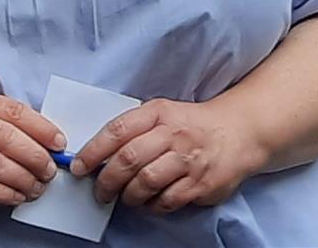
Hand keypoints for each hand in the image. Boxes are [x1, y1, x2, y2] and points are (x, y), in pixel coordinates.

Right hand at [0, 92, 64, 210]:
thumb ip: (0, 119)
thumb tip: (43, 137)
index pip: (13, 111)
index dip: (41, 127)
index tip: (58, 141)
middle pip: (8, 139)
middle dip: (36, 156)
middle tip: (50, 168)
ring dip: (25, 179)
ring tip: (38, 186)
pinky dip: (7, 194)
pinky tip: (18, 195)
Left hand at [73, 98, 266, 213]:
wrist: (239, 131)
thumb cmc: (192, 125)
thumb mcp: (163, 114)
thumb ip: (134, 130)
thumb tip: (98, 156)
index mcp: (158, 113)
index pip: (117, 130)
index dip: (93, 151)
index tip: (78, 166)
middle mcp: (172, 134)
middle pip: (128, 159)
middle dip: (106, 180)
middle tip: (99, 192)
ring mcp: (187, 159)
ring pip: (145, 182)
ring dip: (129, 195)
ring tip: (126, 198)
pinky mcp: (200, 183)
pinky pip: (166, 200)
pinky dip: (152, 206)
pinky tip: (150, 202)